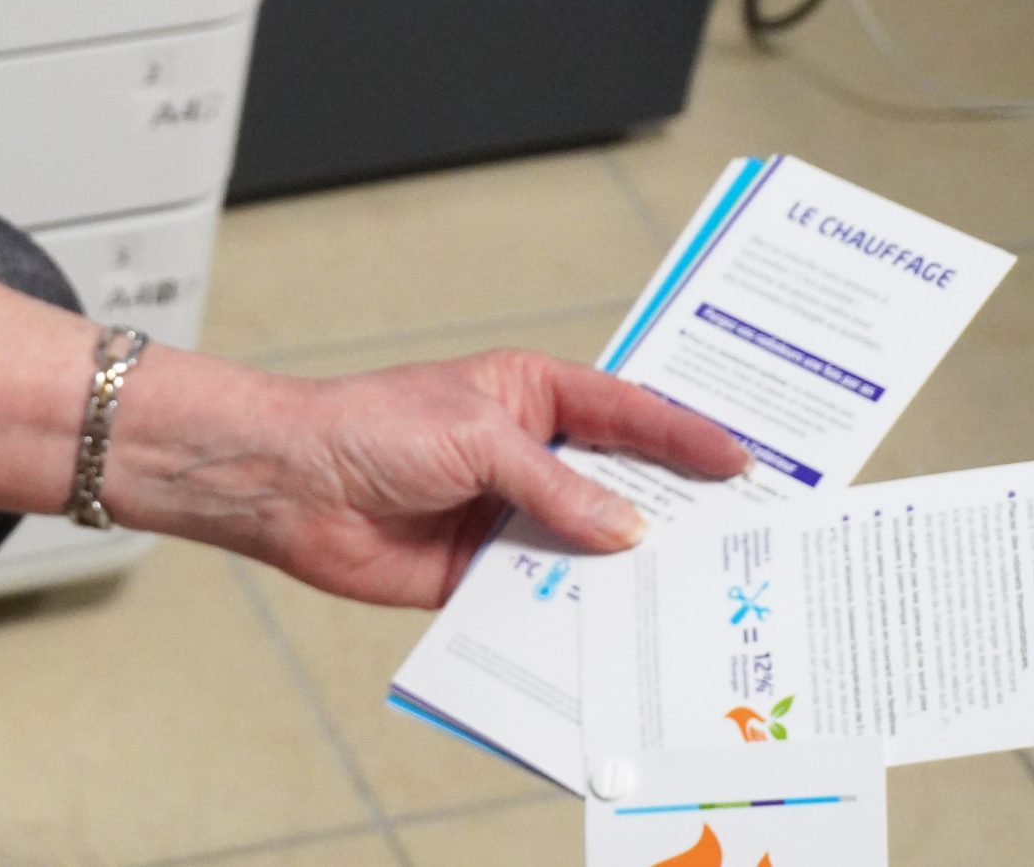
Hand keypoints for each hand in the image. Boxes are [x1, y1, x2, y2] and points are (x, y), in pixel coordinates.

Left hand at [115, 349, 748, 609]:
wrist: (289, 485)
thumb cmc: (369, 428)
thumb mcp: (475, 438)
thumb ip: (555, 485)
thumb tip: (629, 531)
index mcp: (532, 396)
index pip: (629, 414)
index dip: (687, 437)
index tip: (744, 460)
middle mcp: (528, 456)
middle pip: (619, 486)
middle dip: (673, 511)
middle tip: (744, 536)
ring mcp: (509, 516)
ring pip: (588, 548)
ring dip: (628, 572)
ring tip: (698, 596)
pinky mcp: (483, 574)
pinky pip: (544, 597)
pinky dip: (575, 615)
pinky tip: (619, 637)